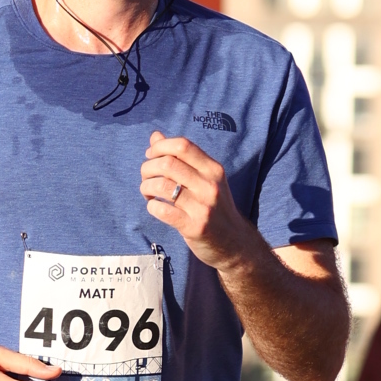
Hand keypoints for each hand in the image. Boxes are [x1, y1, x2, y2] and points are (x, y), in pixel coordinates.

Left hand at [140, 130, 260, 272]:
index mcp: (213, 170)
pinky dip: (152, 206)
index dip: (160, 146)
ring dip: (146, 186)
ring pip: (162, 185)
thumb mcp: (204, 179)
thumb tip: (155, 136)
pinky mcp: (194, 227)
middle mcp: (210, 185)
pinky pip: (162, 210)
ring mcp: (203, 207)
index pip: (183, 145)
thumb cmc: (215, 208)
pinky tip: (154, 206)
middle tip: (146, 177)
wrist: (234, 243)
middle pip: (168, 163)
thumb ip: (181, 158)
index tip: (150, 155)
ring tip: (147, 192)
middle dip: (148, 167)